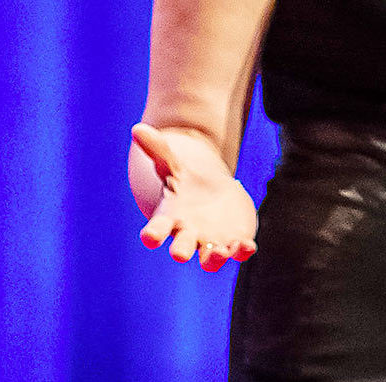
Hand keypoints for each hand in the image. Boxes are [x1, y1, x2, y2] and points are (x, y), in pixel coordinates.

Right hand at [131, 123, 257, 272]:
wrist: (214, 194)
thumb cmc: (187, 183)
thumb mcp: (174, 163)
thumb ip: (157, 149)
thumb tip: (137, 128)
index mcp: (171, 218)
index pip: (156, 229)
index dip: (152, 235)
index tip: (148, 238)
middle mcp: (189, 235)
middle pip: (181, 248)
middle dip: (181, 250)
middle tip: (179, 254)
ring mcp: (212, 242)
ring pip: (211, 258)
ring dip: (215, 257)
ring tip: (221, 252)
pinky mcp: (235, 242)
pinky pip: (238, 251)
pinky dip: (242, 251)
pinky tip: (247, 245)